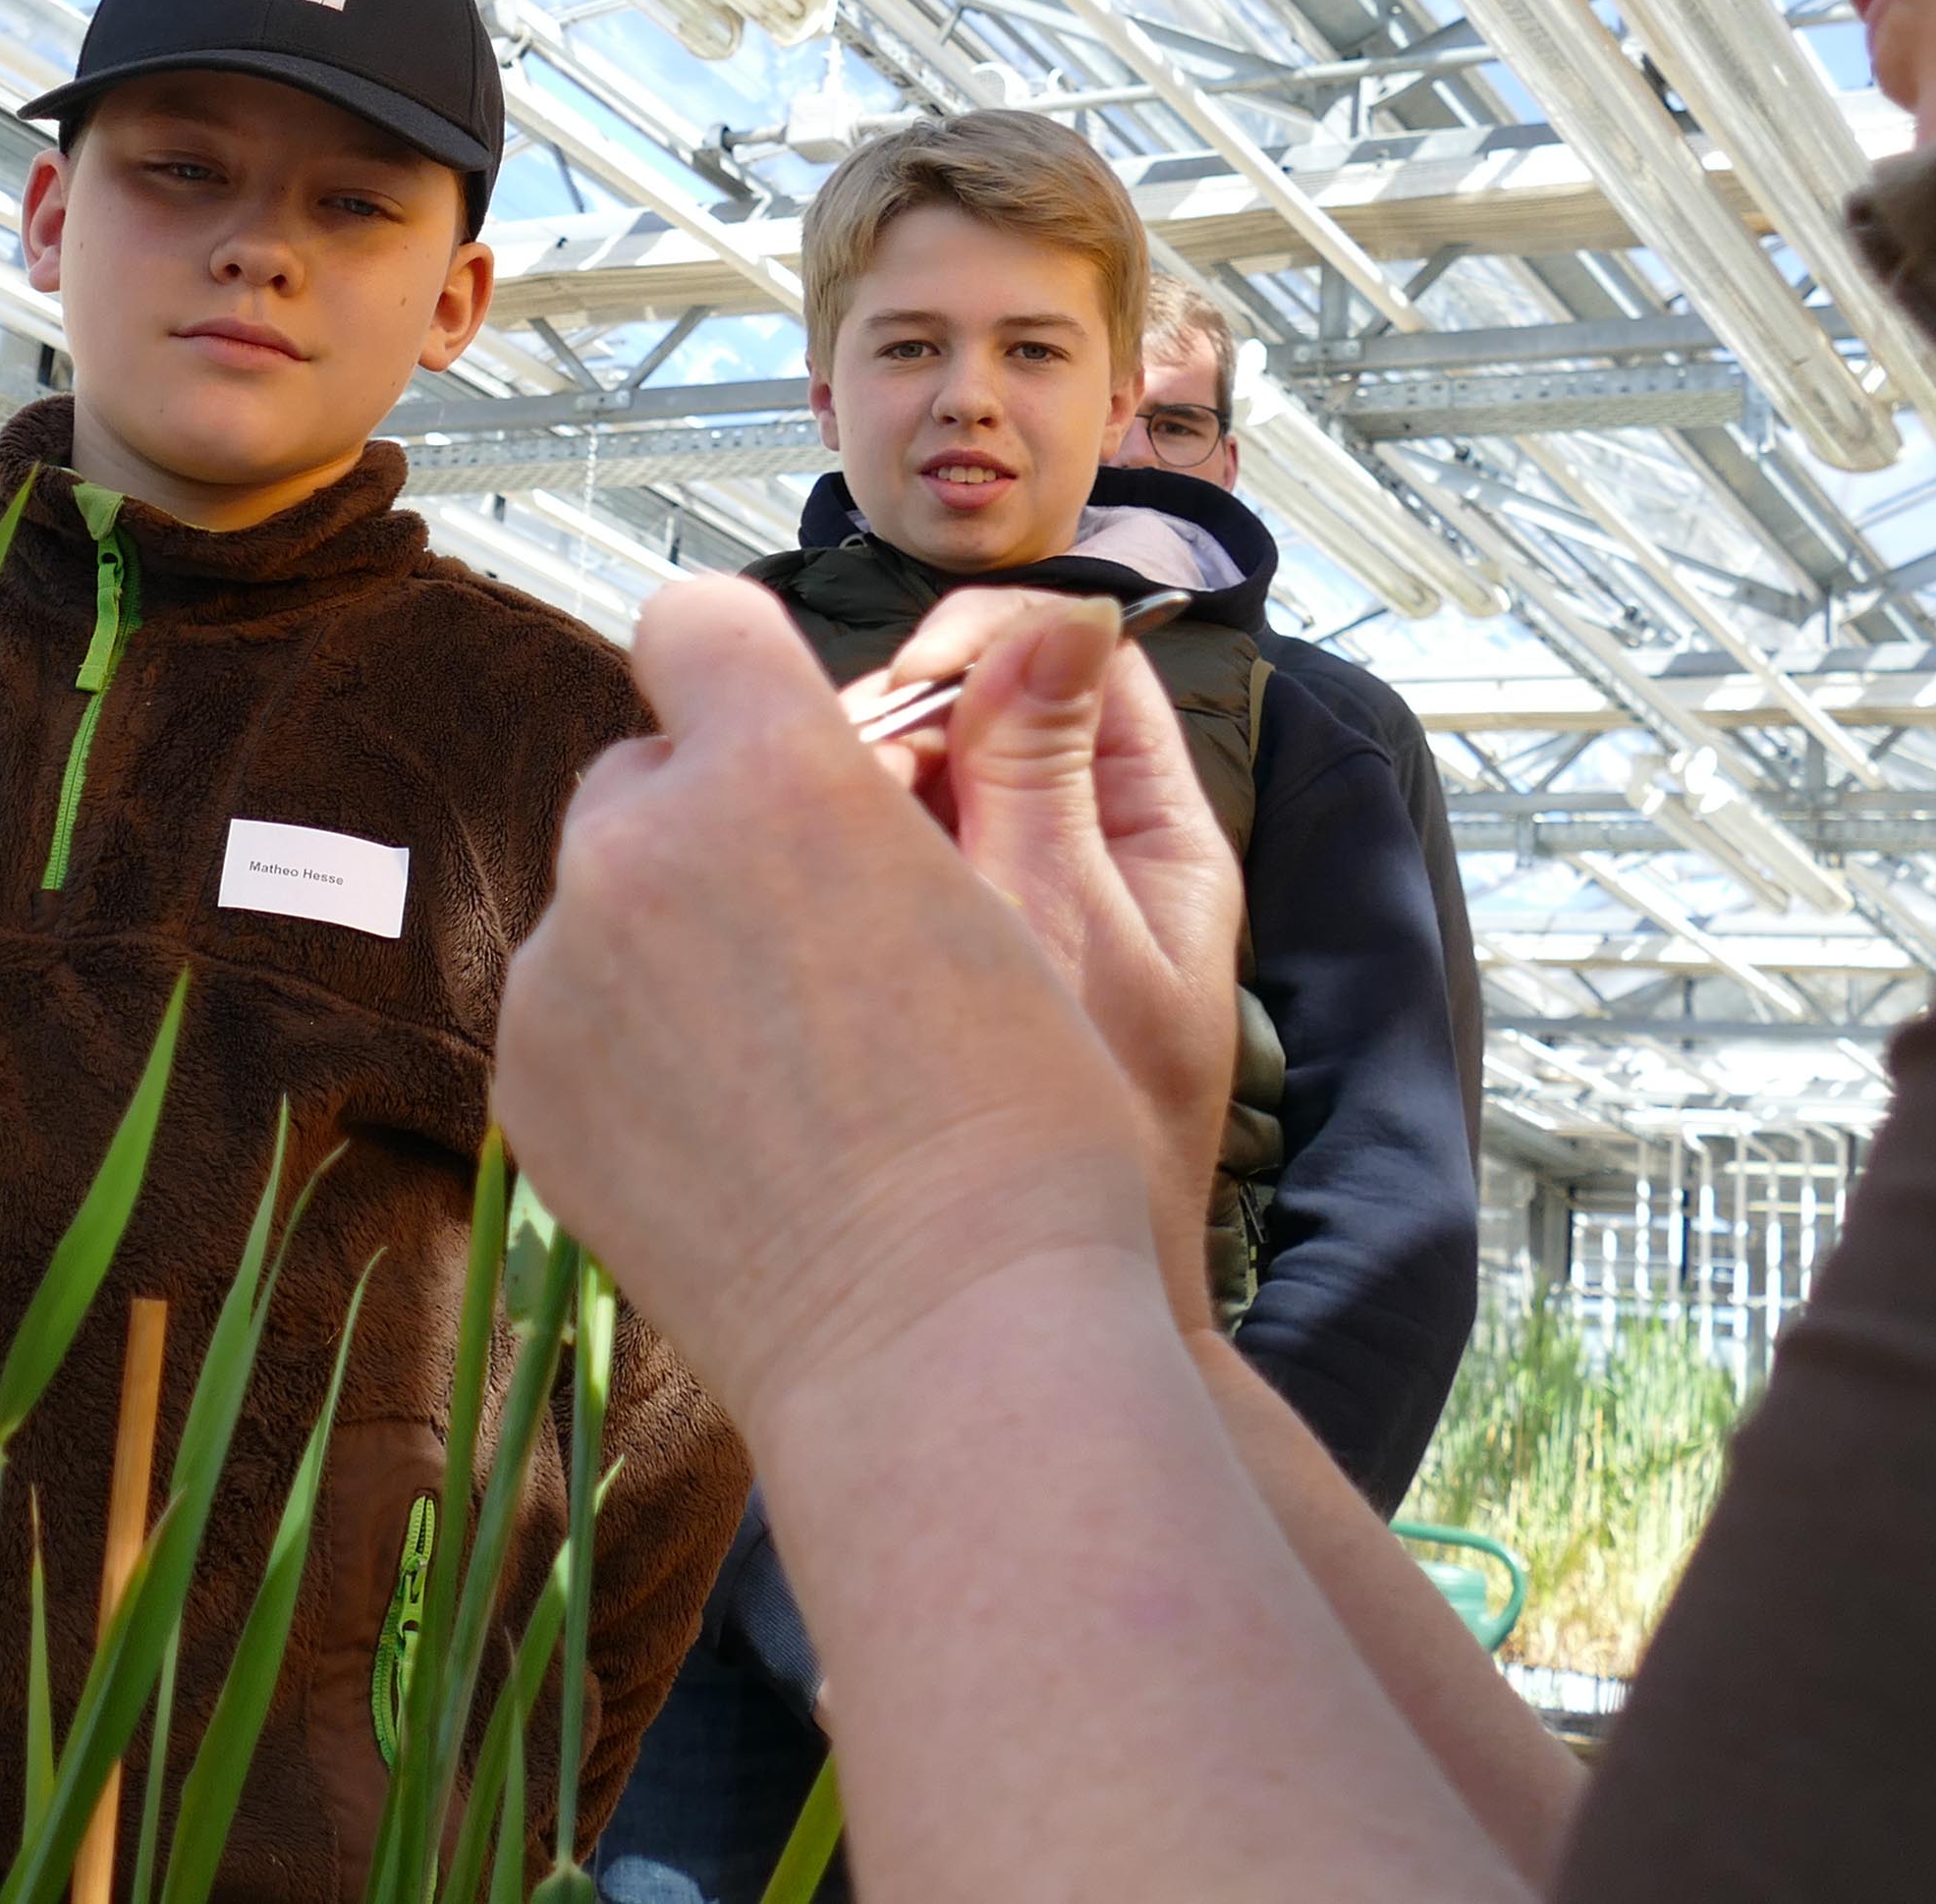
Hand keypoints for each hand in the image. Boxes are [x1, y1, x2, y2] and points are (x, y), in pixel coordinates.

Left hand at [497, 581, 1163, 1433]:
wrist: (942, 1339)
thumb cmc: (1023, 1126)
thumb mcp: (1014, 899)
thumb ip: (910, 778)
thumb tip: (941, 680)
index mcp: (773, 769)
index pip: (695, 619)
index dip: (743, 669)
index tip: (791, 736)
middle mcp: (638, 845)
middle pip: (646, 769)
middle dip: (713, 817)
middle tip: (819, 930)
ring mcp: (562, 970)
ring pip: (603, 899)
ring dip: (669, 936)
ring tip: (787, 1056)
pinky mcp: (526, 1079)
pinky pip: (571, 1009)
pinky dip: (630, 1044)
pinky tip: (731, 1129)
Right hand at [863, 590, 1243, 1330]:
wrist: (1030, 1315)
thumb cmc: (1087, 1152)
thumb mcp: (1068, 938)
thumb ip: (1047, 781)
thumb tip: (1063, 620)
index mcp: (1150, 834)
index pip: (1071, 659)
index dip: (984, 645)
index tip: (907, 688)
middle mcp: (1078, 853)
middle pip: (975, 710)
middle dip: (895, 722)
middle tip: (839, 780)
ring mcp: (998, 906)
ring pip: (906, 786)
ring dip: (847, 792)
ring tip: (811, 854)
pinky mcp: (924, 962)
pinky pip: (868, 869)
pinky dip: (825, 864)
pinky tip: (784, 904)